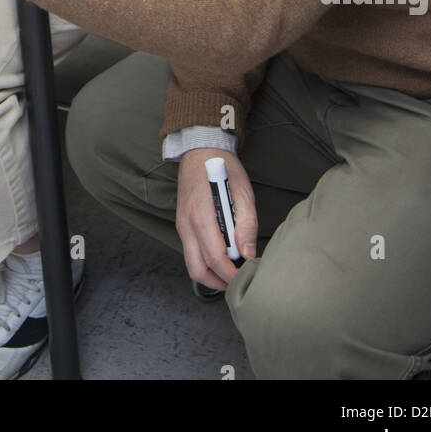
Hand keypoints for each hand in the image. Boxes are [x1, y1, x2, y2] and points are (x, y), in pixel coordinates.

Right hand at [176, 148, 257, 290]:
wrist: (200, 149)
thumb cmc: (224, 168)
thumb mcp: (243, 192)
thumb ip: (246, 224)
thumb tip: (248, 254)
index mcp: (201, 215)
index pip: (215, 257)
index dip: (231, 274)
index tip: (246, 278)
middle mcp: (186, 224)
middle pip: (198, 269)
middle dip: (219, 282)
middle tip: (238, 282)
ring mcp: (181, 225)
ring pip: (192, 264)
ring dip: (211, 275)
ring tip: (232, 272)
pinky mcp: (182, 225)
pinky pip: (190, 253)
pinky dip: (205, 262)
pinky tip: (222, 257)